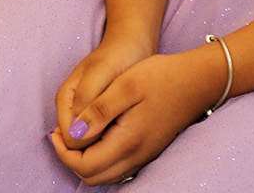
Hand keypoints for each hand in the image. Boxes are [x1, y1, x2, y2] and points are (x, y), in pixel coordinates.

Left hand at [49, 44, 227, 184]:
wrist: (198, 81)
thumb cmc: (161, 76)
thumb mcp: (125, 85)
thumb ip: (98, 110)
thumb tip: (74, 134)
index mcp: (128, 142)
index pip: (85, 166)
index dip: (64, 152)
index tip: (54, 131)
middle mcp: (137, 156)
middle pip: (92, 177)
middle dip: (71, 159)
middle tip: (60, 134)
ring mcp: (144, 156)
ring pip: (105, 175)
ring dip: (85, 160)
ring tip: (76, 132)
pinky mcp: (148, 150)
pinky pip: (118, 167)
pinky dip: (100, 157)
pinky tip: (96, 133)